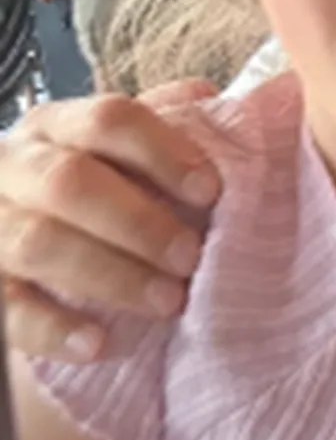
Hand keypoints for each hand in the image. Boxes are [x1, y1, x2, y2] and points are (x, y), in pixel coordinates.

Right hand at [0, 83, 219, 359]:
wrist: (41, 233)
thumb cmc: (103, 188)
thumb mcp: (126, 152)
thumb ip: (166, 124)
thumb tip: (205, 94)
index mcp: (60, 125)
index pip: (109, 119)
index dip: (162, 151)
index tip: (211, 190)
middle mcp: (15, 166)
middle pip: (70, 182)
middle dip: (138, 222)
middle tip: (191, 257)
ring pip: (38, 243)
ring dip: (110, 275)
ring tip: (168, 301)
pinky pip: (5, 311)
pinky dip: (52, 328)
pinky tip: (98, 344)